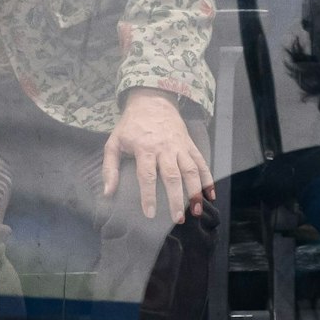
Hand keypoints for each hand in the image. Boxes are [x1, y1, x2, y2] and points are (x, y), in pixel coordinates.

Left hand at [102, 89, 212, 223]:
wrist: (152, 101)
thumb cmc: (130, 126)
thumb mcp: (114, 143)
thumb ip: (110, 168)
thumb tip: (108, 193)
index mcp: (145, 148)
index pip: (147, 175)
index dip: (149, 196)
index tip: (150, 214)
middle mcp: (165, 148)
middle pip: (172, 176)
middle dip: (176, 199)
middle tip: (178, 219)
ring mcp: (180, 146)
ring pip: (191, 170)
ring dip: (196, 191)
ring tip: (197, 210)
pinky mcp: (190, 145)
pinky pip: (201, 162)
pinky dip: (208, 178)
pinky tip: (211, 195)